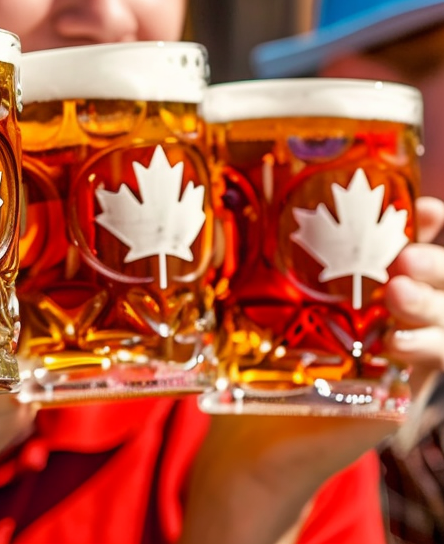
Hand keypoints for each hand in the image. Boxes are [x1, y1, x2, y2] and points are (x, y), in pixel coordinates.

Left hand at [180, 196, 443, 543]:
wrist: (246, 446)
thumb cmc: (249, 372)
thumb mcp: (256, 314)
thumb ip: (261, 272)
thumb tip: (231, 213)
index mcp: (361, 292)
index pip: (409, 247)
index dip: (424, 224)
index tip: (425, 208)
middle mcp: (389, 321)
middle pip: (437, 280)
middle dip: (432, 259)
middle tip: (402, 255)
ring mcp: (399, 361)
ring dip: (430, 302)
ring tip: (396, 293)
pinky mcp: (397, 399)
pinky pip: (433, 366)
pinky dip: (424, 348)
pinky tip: (393, 343)